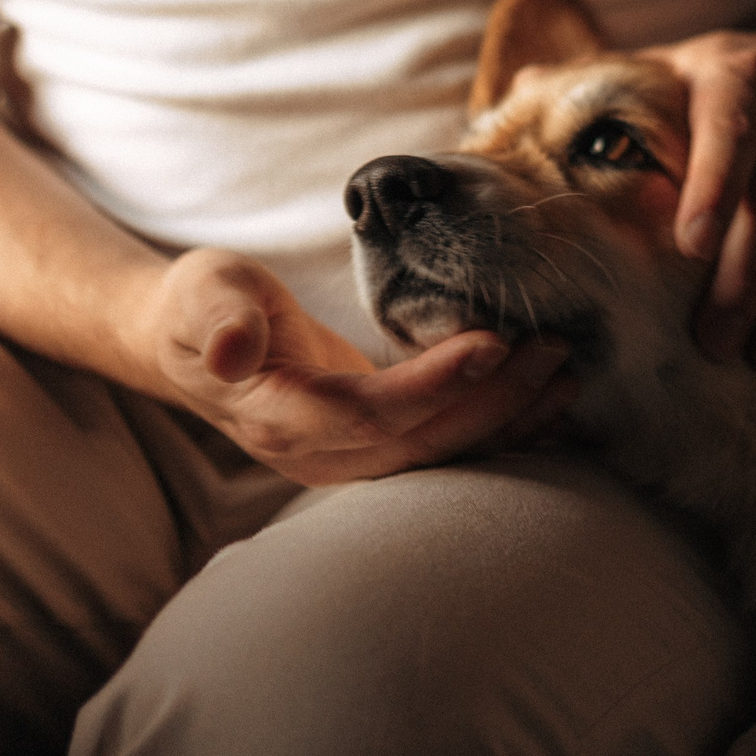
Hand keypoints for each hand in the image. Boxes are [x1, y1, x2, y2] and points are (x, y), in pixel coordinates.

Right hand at [138, 248, 574, 483]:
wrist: (191, 345)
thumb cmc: (201, 306)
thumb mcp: (203, 294)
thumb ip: (221, 317)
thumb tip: (232, 349)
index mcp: (277, 416)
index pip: (368, 412)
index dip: (433, 385)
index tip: (490, 342)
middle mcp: (317, 454)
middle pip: (420, 443)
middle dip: (494, 401)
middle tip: (553, 350)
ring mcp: (345, 461)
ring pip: (440, 457)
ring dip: (507, 421)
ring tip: (564, 376)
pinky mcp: (371, 451)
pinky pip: (442, 452)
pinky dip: (496, 433)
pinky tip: (545, 407)